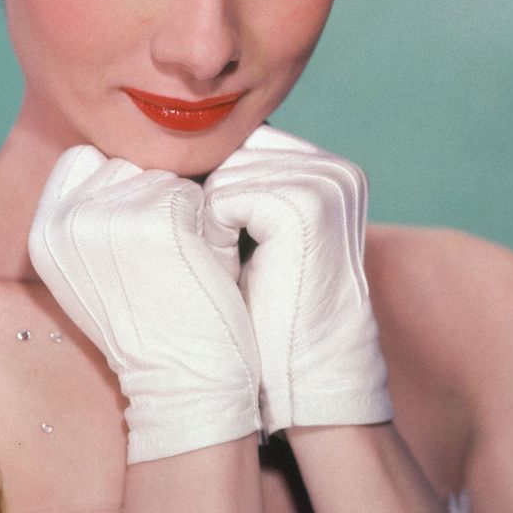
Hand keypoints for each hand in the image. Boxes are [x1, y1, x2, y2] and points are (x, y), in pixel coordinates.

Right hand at [28, 146, 261, 463]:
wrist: (181, 382)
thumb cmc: (149, 322)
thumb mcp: (90, 270)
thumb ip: (85, 215)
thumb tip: (110, 160)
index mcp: (43, 231)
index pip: (82, 159)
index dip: (118, 186)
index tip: (134, 236)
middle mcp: (66, 220)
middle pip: (125, 162)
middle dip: (152, 195)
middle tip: (160, 257)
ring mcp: (110, 217)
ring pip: (161, 174)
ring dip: (182, 208)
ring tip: (178, 262)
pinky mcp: (156, 218)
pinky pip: (193, 191)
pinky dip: (206, 222)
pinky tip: (199, 263)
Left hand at [203, 124, 391, 433]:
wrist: (305, 371)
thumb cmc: (270, 307)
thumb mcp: (258, 231)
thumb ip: (242, 181)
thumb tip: (179, 145)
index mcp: (328, 168)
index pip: (240, 142)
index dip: (213, 185)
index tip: (221, 234)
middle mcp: (333, 168)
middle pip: (229, 152)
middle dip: (210, 199)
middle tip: (228, 255)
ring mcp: (323, 183)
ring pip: (221, 174)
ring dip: (210, 222)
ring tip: (233, 266)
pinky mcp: (303, 205)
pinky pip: (223, 200)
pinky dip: (215, 237)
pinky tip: (234, 270)